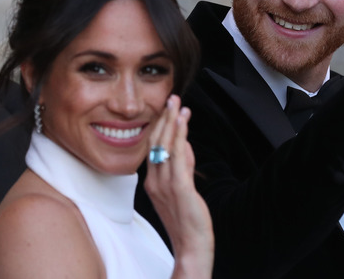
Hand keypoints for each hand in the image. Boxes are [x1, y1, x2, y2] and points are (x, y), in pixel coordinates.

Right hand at [145, 95, 213, 278]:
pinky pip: (178, 157)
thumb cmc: (187, 219)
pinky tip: (183, 123)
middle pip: (156, 143)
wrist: (191, 245)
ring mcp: (165, 185)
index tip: (167, 108)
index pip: (153, 147)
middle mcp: (154, 181)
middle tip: (172, 98)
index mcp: (152, 181)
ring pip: (165, 146)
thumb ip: (182, 166)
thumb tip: (185, 144)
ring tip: (178, 104)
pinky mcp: (179, 188)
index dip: (159, 126)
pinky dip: (179, 137)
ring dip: (172, 122)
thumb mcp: (181, 188)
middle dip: (164, 118)